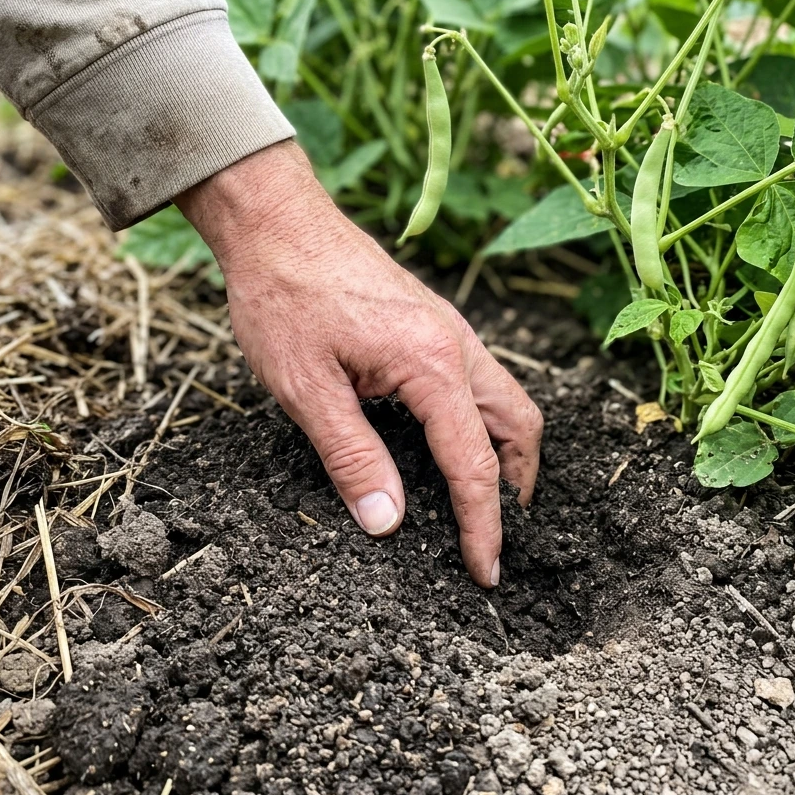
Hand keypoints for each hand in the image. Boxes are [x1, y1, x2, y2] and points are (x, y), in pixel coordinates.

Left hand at [175, 141, 542, 586]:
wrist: (275, 220)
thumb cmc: (283, 296)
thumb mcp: (305, 387)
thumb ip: (351, 456)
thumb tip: (387, 524)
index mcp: (431, 365)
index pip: (474, 465)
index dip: (483, 527)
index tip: (485, 574)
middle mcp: (456, 345)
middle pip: (519, 427)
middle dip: (516, 487)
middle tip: (492, 535)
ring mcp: (449, 330)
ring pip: (507, 400)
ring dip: (506, 453)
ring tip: (480, 497)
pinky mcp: (432, 323)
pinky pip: (482, 381)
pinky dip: (484, 422)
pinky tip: (449, 440)